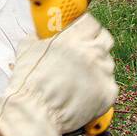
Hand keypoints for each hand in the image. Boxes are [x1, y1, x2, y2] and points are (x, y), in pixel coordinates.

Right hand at [0, 14, 116, 135]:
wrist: (35, 112)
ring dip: (97, 66)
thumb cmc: (29, 81)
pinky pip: (109, 84)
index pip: (91, 22)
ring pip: (107, 62)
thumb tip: (41, 33)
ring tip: (80, 77)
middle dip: (95, 43)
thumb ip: (39, 35)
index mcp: (74, 37)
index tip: (80, 31)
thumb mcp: (28, 48)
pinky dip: (99, 87)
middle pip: (105, 39)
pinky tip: (84, 93)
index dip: (85, 27)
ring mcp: (102, 72)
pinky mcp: (107, 93)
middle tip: (84, 51)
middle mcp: (92, 52)